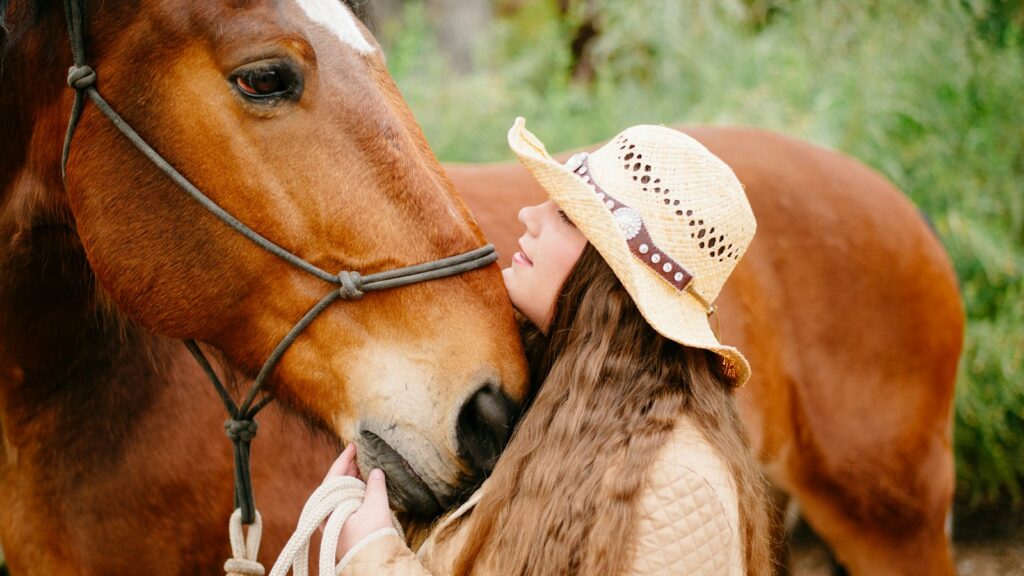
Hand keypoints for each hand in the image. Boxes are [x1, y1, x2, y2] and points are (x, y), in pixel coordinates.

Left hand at [326, 443, 395, 558]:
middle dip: (348, 469)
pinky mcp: (343, 528)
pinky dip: (354, 492)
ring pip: (340, 494)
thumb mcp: (376, 506)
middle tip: (359, 455)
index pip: (333, 477)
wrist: (374, 563)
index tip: (353, 446)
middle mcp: (327, 515)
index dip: (344, 459)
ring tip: (363, 467)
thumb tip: (376, 471)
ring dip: (352, 480)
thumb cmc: (372, 536)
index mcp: (328, 509)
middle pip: (335, 485)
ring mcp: (334, 522)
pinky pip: (346, 503)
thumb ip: (375, 485)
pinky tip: (364, 485)